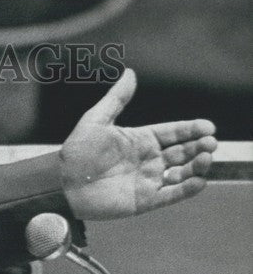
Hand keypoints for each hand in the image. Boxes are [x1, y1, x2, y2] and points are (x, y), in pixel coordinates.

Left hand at [60, 69, 216, 220]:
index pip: (173, 132)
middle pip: (182, 152)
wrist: (63, 184)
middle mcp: (147, 160)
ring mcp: (146, 181)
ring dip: (196, 166)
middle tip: (210, 144)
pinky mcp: (143, 201)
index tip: (207, 126)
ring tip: (204, 159)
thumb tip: (130, 73)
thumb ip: (116, 99)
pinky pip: (170, 196)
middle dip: (199, 147)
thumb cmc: (76, 152)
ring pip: (180, 173)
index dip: (191, 129)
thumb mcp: (96, 120)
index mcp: (140, 140)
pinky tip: (200, 181)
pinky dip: (186, 190)